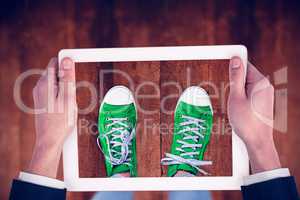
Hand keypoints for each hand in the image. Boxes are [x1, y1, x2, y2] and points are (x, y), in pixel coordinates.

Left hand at [27, 57, 76, 177]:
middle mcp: (40, 87)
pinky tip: (66, 108)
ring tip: (69, 103)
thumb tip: (66, 59)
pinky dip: (63, 96)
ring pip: (58, 83)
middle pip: (57, 72)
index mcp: (45, 84)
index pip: (56, 62)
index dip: (68, 63)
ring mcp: (40, 94)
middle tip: (73, 94)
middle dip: (68, 79)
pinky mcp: (43, 101)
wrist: (50, 140)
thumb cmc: (60, 122)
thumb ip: (67, 78)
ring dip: (67, 89)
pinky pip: (56, 92)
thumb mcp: (68, 98)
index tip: (76, 71)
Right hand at [228, 57, 280, 173]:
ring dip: (237, 93)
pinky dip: (241, 99)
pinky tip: (240, 110)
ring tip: (236, 107)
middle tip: (232, 97)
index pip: (245, 64)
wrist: (258, 142)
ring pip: (246, 86)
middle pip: (245, 76)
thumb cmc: (247, 123)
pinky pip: (249, 94)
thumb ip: (236, 78)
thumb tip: (236, 60)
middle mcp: (266, 87)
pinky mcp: (263, 102)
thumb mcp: (236, 98)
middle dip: (234, 84)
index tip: (224, 61)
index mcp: (261, 83)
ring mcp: (265, 95)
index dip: (233, 64)